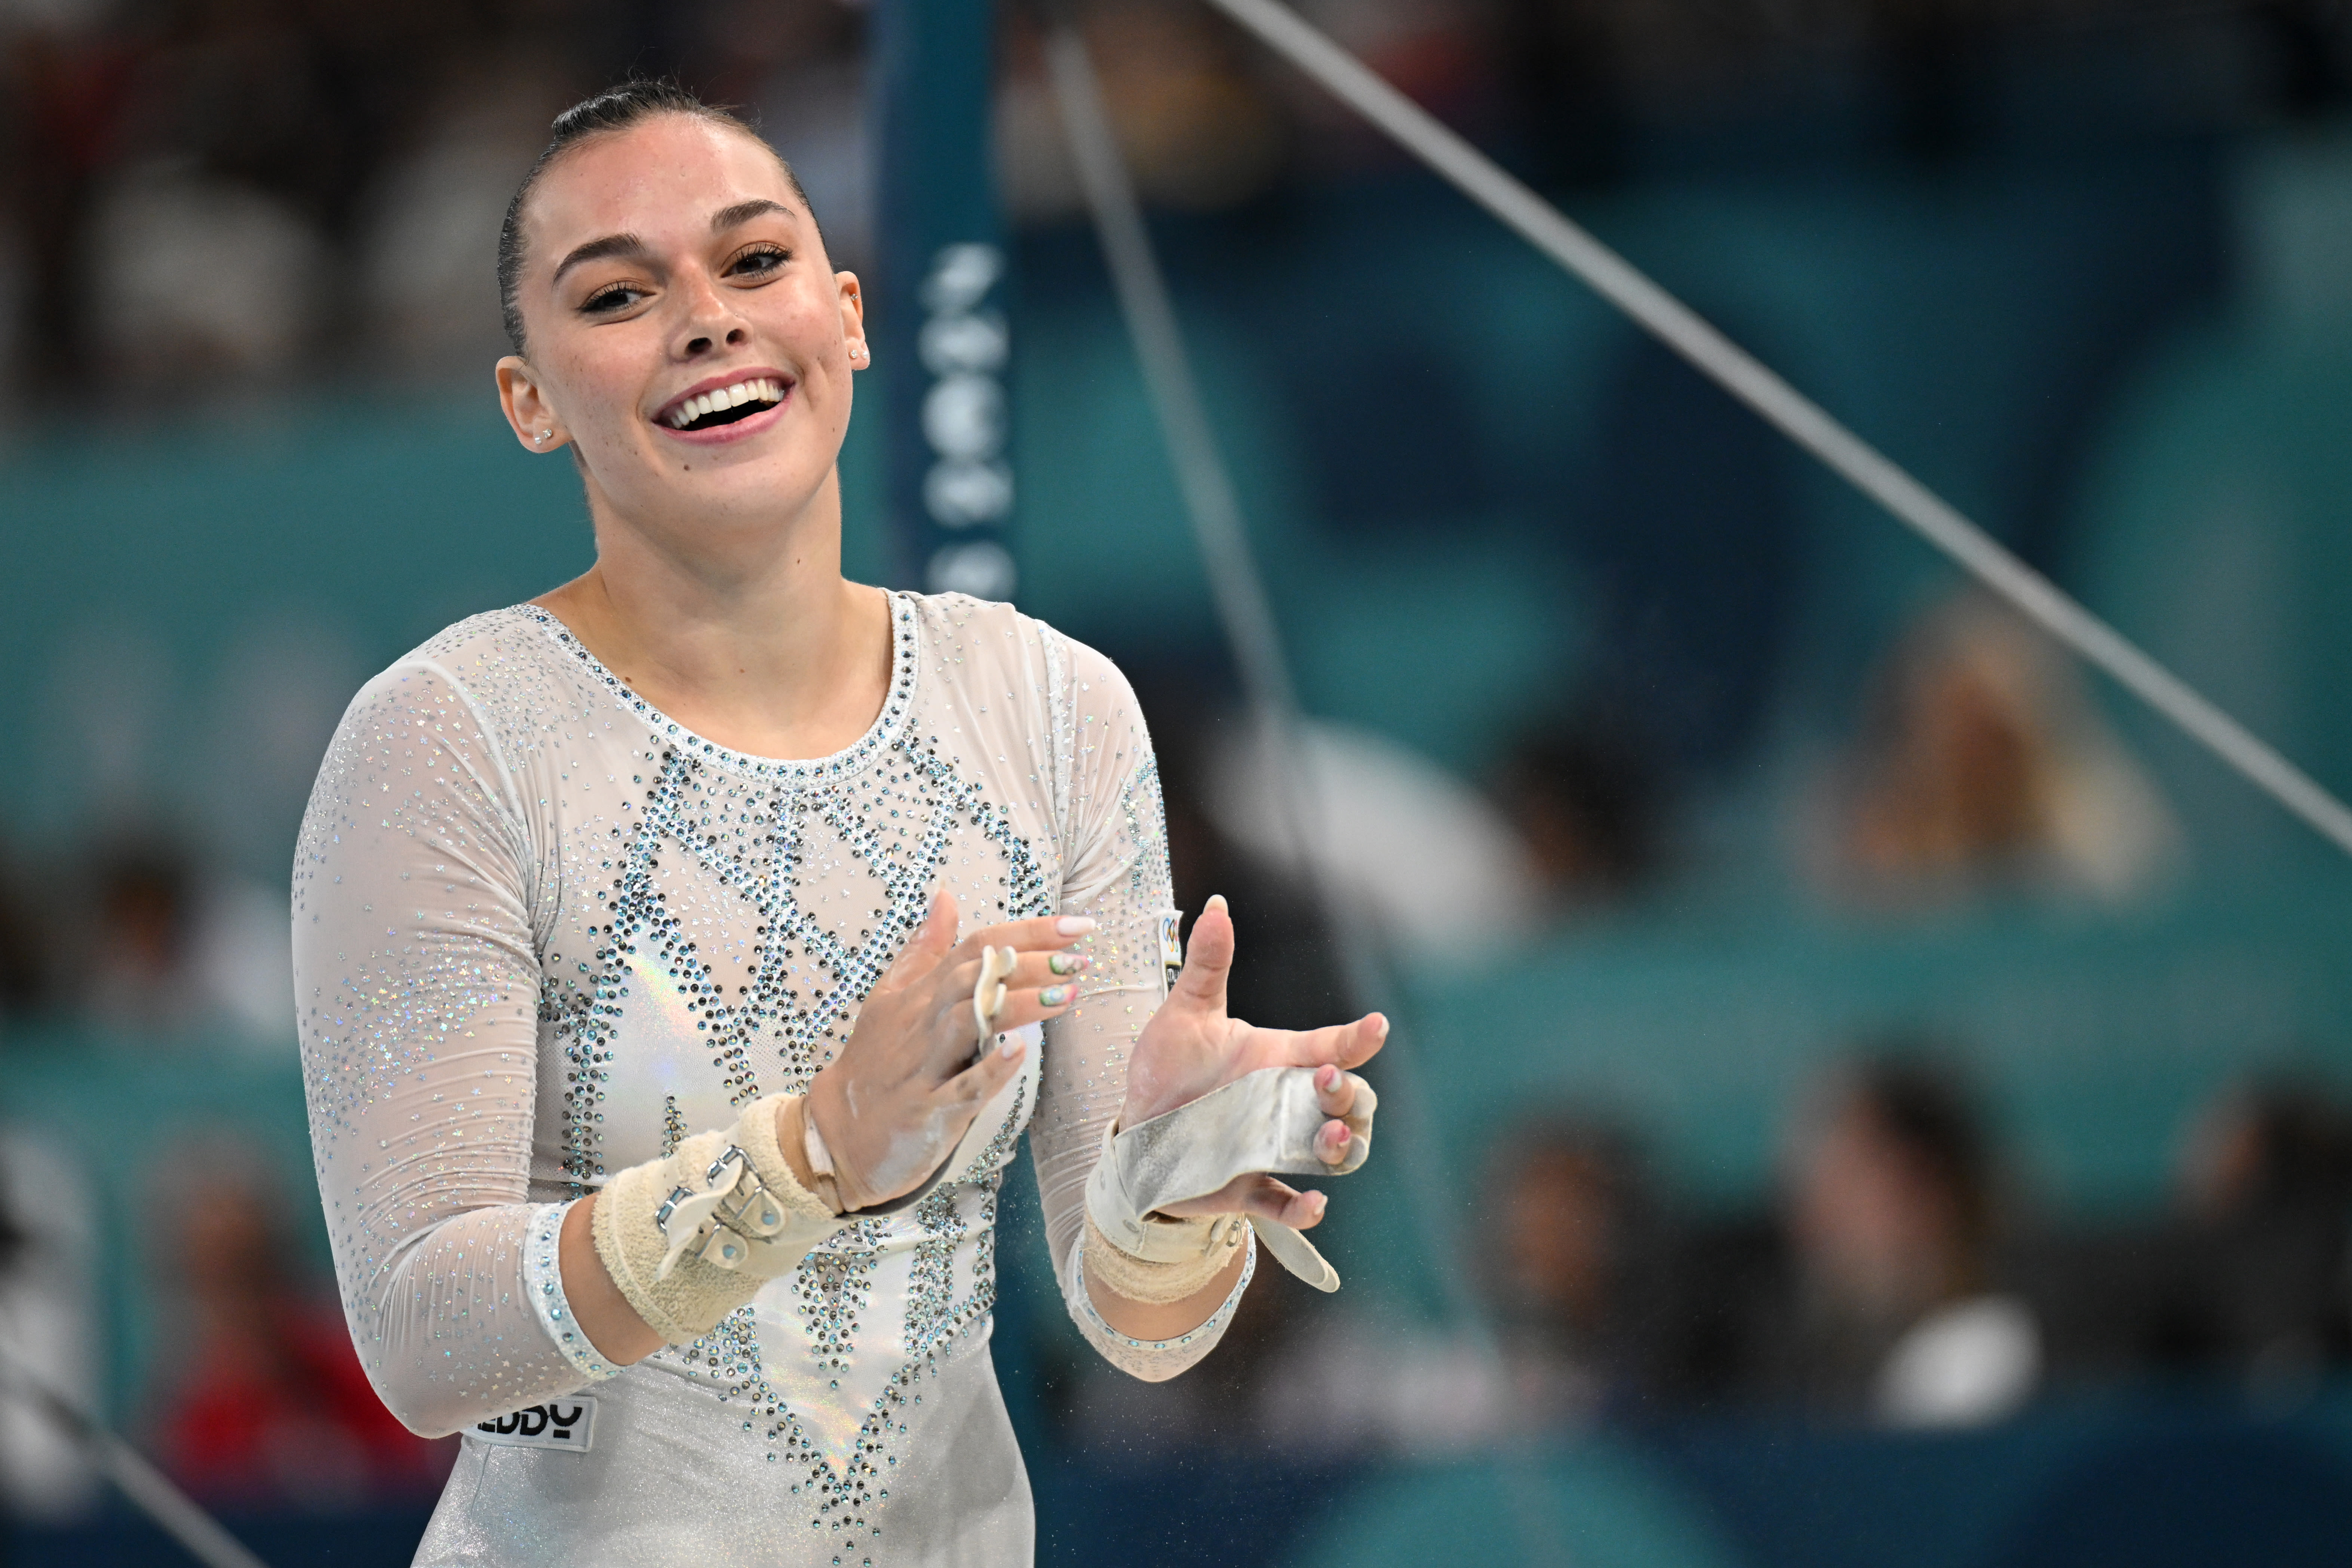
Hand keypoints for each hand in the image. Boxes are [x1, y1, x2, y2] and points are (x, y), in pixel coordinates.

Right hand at [804, 889, 1092, 1207]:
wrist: (836, 1134)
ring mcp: (922, 1067)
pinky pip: (961, 1088)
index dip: (1027, 932)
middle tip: (1079, 958)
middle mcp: (921, 1023)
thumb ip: (924, 949)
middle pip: (974, 976)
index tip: (1077, 926)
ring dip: (1016, 1005)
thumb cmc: (875, 1064)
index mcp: (919, 994)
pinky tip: (1019, 1052)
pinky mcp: (926, 1111)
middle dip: (1030, 963)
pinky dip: (989, 1070)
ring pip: (967, 1022)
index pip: (976, 947)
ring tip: (1067, 995)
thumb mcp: (891, 998)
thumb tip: (945, 896)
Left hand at [1120, 896, 1384, 1231]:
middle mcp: (1285, 1105)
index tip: (1375, 1026)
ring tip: (1329, 1136)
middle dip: (1351, 1095)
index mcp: (1277, 1060)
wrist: (1134, 1129)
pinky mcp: (1251, 1189)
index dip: (1357, 1038)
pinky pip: (1289, 1205)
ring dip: (1343, 1146)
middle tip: (1327, 1083)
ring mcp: (1274, 1149)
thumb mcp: (1184, 1014)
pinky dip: (1305, 1208)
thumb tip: (1214, 905)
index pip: (1330, 1046)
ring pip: (1336, 1153)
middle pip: (1348, 1102)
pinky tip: (1311, 1203)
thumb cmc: (1167, 1067)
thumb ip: (1206, 965)